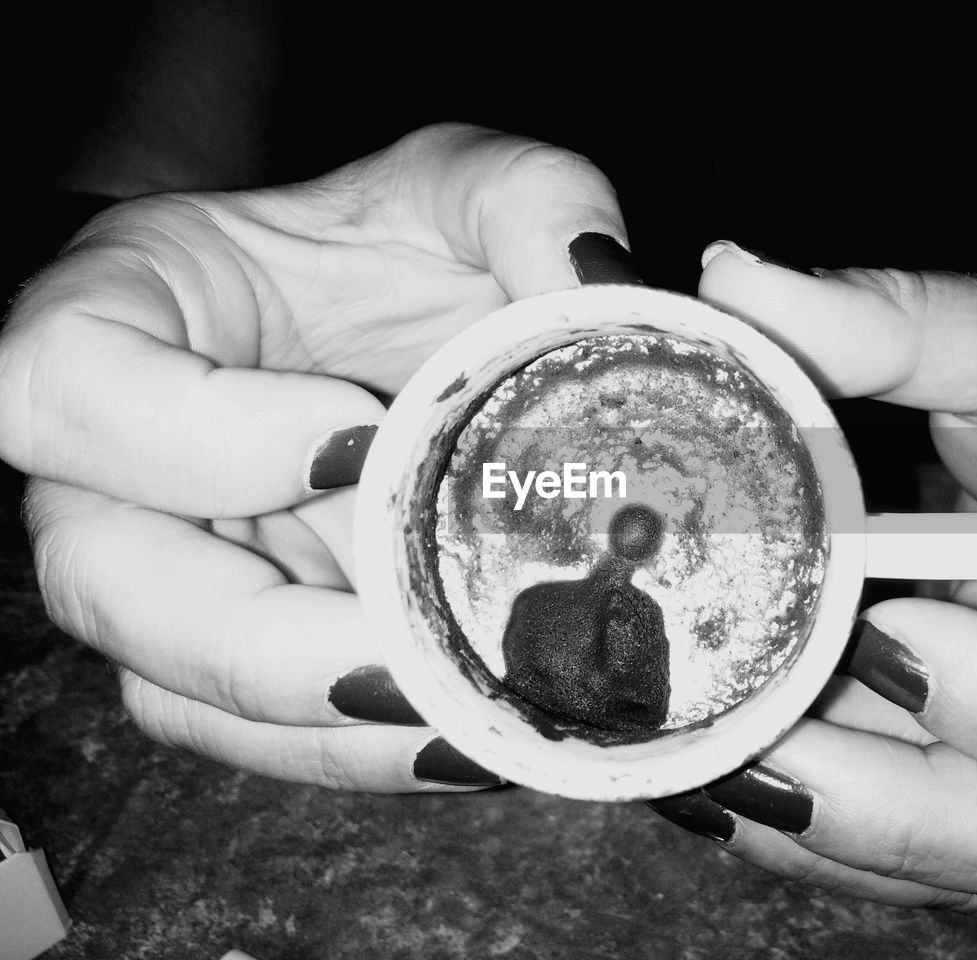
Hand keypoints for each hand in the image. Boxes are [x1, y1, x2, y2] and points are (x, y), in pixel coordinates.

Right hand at [0, 123, 627, 790]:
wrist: (413, 323)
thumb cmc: (409, 245)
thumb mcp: (476, 188)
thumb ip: (536, 203)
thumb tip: (608, 293)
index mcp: (129, 314)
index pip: (65, 381)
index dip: (192, 435)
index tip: (355, 438)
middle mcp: (122, 462)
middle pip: (106, 584)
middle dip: (264, 647)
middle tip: (417, 662)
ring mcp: (177, 568)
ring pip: (184, 693)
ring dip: (327, 731)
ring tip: (469, 729)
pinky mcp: (247, 646)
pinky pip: (266, 734)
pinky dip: (365, 752)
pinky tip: (476, 737)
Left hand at [648, 240, 976, 911]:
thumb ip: (906, 323)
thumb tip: (736, 277)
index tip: (887, 636)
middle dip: (892, 806)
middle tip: (742, 742)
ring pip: (975, 865)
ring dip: (828, 825)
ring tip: (697, 759)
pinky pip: (919, 848)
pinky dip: (814, 822)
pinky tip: (716, 770)